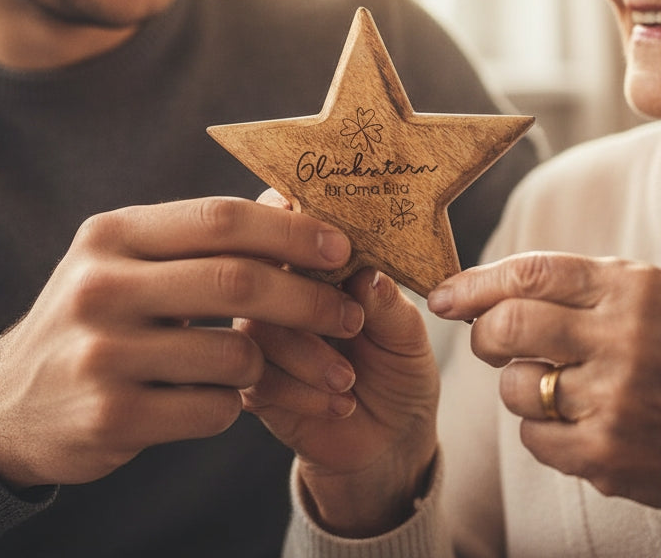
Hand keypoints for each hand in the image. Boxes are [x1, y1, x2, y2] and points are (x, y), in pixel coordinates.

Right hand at [0, 196, 363, 489]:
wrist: (10, 402)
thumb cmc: (96, 316)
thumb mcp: (128, 260)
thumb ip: (200, 237)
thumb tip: (292, 202)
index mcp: (113, 234)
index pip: (220, 218)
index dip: (290, 229)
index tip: (341, 246)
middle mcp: (102, 286)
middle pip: (238, 281)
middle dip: (309, 298)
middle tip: (348, 314)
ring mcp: (102, 353)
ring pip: (234, 352)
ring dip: (269, 362)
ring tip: (262, 363)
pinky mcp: (111, 416)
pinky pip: (213, 408)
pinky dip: (233, 404)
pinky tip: (218, 398)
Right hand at [237, 194, 438, 536]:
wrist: (390, 442)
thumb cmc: (398, 368)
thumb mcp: (407, 334)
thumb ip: (387, 303)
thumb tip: (368, 272)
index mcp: (316, 262)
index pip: (286, 218)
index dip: (295, 218)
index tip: (327, 239)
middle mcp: (280, 290)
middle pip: (259, 267)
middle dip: (306, 294)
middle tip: (353, 321)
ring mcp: (261, 337)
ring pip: (256, 326)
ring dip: (308, 352)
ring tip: (351, 378)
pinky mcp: (252, 384)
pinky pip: (256, 377)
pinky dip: (302, 392)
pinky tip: (339, 403)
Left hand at [428, 252, 660, 542]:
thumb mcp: (647, 299)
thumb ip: (574, 287)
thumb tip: (478, 292)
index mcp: (634, 288)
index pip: (531, 273)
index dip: (475, 283)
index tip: (445, 296)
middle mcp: (625, 338)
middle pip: (508, 325)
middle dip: (484, 334)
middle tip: (491, 341)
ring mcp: (617, 400)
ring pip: (514, 387)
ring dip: (520, 388)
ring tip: (558, 387)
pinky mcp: (608, 454)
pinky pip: (532, 438)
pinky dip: (542, 432)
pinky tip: (579, 424)